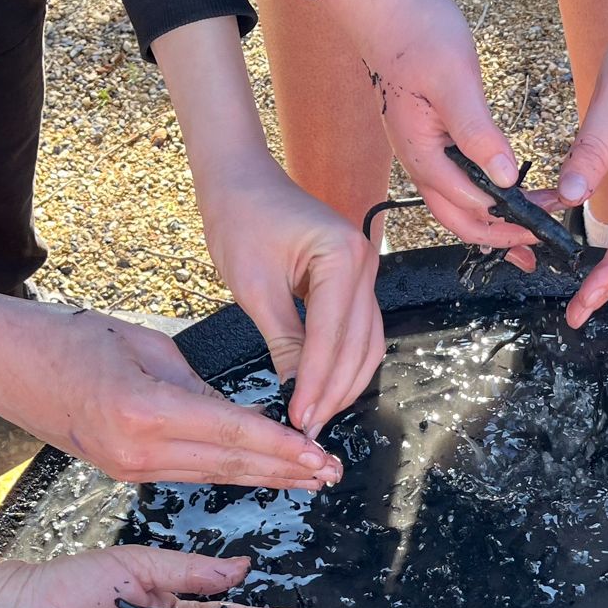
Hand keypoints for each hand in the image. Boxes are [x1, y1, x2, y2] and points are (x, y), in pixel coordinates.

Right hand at [0, 247, 340, 489]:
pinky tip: (260, 473)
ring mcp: (129, 468)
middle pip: (229, 465)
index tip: (319, 453)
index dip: (281, 446)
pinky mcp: (123, 473)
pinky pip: (188, 474)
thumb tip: (239, 415)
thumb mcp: (144, 345)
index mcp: (145, 410)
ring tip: (308, 479)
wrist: (5, 366)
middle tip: (330, 474)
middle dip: (285, 471)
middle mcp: (138, 450)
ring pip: (212, 475)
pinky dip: (229, 472)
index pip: (231, 432)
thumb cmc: (73, 338)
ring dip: (264, 477)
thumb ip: (195, 385)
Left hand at [198, 155, 384, 438]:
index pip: (334, 336)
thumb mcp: (255, 286)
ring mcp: (365, 272)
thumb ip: (284, 341)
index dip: (317, 383)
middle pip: (360, 345)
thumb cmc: (239, 218)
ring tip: (315, 416)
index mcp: (343, 256)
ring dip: (344, 384)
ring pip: (367, 344)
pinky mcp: (353, 281)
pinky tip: (322, 389)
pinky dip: (343, 363)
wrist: (239, 178)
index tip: (300, 420)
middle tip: (307, 430)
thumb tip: (299, 393)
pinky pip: (358, 332)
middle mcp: (366, 262)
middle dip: (335, 392)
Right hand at [318, 0, 537, 263]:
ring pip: (457, 207)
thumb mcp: (455, 81)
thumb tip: (505, 178)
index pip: (471, 206)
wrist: (386, 7)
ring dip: (493, 224)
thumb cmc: (418, 35)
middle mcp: (420, 164)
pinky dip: (483, 201)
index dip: (510, 220)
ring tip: (528, 236)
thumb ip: (477, 133)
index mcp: (424, 155)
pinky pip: (456, 185)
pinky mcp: (430, 141)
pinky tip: (503, 199)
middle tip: (541, 242)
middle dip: (501, 236)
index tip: (546, 222)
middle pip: (460, 221)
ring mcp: (423, 154)